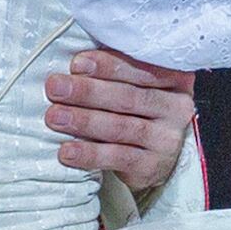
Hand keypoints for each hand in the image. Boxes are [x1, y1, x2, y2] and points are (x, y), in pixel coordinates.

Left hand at [48, 47, 200, 185]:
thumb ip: (115, 73)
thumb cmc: (137, 111)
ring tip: (55, 116)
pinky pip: (119, 158)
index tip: (76, 63)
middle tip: (55, 88)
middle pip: (128, 97)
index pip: (140, 69)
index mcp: (174, 78)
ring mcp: (166, 139)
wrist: (155, 155)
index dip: (107, 65)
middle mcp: (175, 107)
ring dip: (84, 121)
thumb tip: (73, 64)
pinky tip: (67, 151)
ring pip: (121, 127)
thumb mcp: (136, 86)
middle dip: (88, 92)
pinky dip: (90, 154)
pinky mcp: (152, 166)